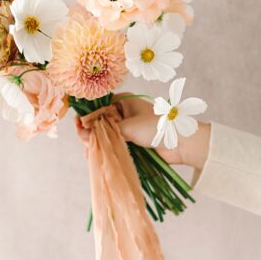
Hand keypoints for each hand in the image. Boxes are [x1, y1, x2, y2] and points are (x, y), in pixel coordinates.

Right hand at [75, 94, 210, 168]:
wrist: (181, 143)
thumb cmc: (157, 127)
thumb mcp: (128, 127)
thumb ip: (105, 131)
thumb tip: (83, 135)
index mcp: (123, 101)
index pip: (98, 107)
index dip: (87, 118)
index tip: (79, 128)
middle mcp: (122, 113)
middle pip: (99, 123)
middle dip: (90, 134)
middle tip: (85, 145)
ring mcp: (126, 128)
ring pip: (105, 136)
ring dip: (97, 144)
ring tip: (90, 154)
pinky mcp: (130, 142)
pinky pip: (113, 145)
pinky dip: (106, 151)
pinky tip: (97, 157)